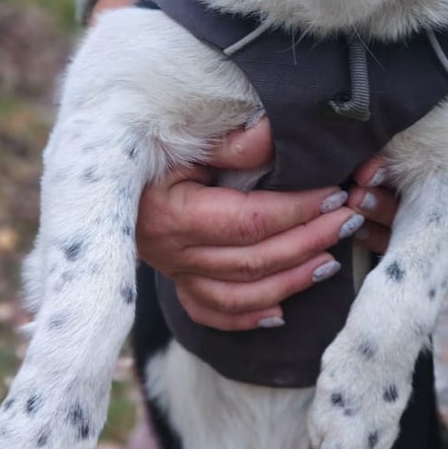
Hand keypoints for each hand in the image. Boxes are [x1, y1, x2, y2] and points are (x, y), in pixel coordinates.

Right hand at [135, 118, 365, 330]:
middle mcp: (172, 253)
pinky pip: (213, 314)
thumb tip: (272, 130)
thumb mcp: (180, 142)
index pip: (250, 220)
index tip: (335, 195)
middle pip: (253, 260)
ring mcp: (174, 276)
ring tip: (331, 262)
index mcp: (173, 215)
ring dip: (290, 282)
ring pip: (239, 296)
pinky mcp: (176, 286)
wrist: (98, 181)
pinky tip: (282, 312)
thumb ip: (228, 144)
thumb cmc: (144, 154)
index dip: (298, 210)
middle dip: (309, 241)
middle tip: (349, 221)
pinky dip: (248, 317)